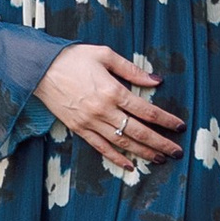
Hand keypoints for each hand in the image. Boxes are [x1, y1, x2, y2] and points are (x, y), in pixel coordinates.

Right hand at [36, 44, 185, 166]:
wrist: (39, 68)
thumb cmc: (73, 57)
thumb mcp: (105, 55)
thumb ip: (132, 70)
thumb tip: (156, 80)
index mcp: (112, 91)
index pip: (147, 110)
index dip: (166, 120)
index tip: (180, 126)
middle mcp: (103, 110)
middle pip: (138, 131)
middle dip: (161, 143)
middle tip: (177, 152)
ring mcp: (90, 122)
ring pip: (122, 143)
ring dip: (143, 153)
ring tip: (160, 159)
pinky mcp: (79, 129)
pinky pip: (101, 148)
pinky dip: (116, 158)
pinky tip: (130, 166)